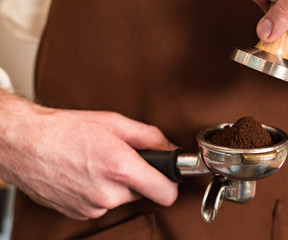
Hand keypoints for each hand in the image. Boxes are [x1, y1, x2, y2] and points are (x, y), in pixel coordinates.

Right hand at [0, 91, 177, 219]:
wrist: (25, 144)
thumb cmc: (66, 130)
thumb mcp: (115, 122)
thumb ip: (151, 137)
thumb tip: (170, 148)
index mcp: (121, 169)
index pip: (167, 194)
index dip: (171, 183)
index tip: (168, 175)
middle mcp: (109, 194)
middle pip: (143, 192)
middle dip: (137, 175)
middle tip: (119, 157)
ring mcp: (94, 208)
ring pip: (122, 197)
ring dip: (117, 183)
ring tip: (98, 162)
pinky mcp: (81, 214)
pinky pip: (103, 204)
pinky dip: (100, 191)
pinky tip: (86, 174)